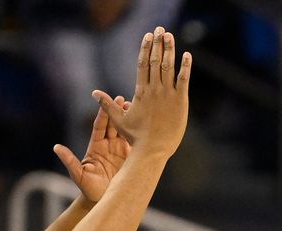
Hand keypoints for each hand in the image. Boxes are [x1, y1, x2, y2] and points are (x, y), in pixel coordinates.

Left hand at [56, 97, 130, 202]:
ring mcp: (119, 151)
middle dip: (117, 112)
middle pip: (113, 125)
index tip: (108, 101)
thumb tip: (56, 148)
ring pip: (124, 131)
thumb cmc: (89, 189)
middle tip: (124, 100)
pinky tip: (145, 127)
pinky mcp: (129, 158)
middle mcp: (108, 146)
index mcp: (96, 146)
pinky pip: (134, 143)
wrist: (103, 200)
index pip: (100, 126)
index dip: (104, 113)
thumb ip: (70, 161)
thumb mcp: (78, 175)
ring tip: (136, 109)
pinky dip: (139, 134)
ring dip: (129, 120)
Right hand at [92, 26, 190, 159]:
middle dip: (157, 43)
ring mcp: (167, 94)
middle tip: (160, 29)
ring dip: (169, 49)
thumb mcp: (119, 119)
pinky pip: (183, 80)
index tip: (148, 36)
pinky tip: (187, 55)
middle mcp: (154, 89)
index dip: (145, 48)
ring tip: (169, 35)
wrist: (153, 150)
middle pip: (155, 60)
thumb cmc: (136, 137)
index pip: (142, 63)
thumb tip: (93, 93)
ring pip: (168, 66)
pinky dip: (185, 67)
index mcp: (140, 91)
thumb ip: (107, 104)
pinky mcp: (180, 102)